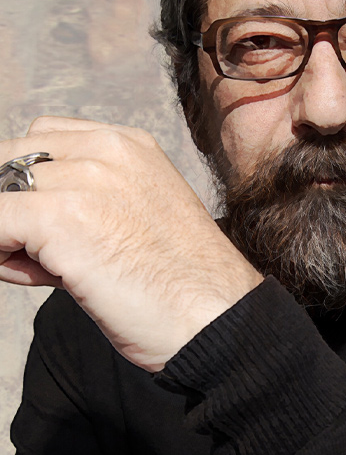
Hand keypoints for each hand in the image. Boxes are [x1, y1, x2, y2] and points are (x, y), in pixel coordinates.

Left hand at [0, 117, 262, 370]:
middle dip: (10, 202)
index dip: (28, 181)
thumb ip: (90, 199)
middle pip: (12, 156)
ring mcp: (84, 180)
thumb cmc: (181, 283)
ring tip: (36, 269)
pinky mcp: (61, 218)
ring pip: (0, 191)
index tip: (38, 223)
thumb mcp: (141, 216)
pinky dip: (0, 252)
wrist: (215, 316)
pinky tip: (33, 277)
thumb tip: (22, 221)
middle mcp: (107, 150)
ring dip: (5, 231)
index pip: (43, 138)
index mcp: (130, 144)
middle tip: (29, 251)